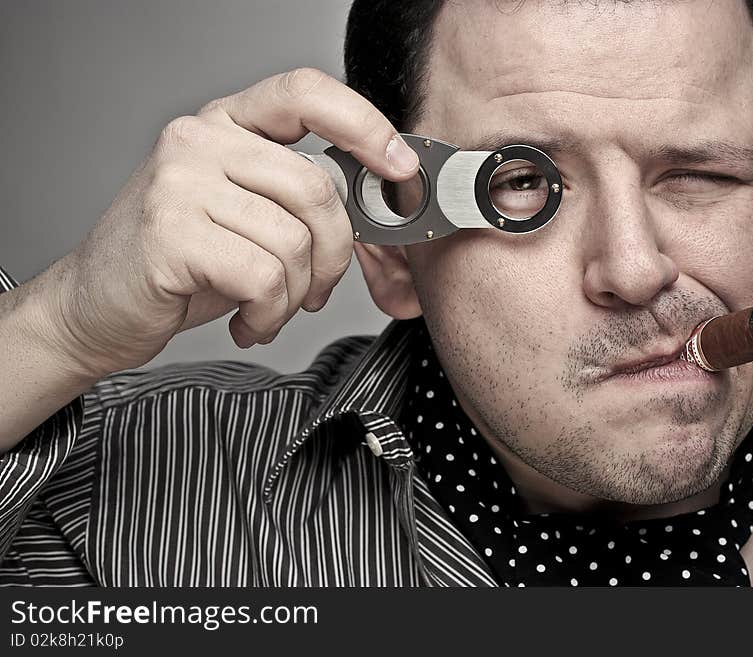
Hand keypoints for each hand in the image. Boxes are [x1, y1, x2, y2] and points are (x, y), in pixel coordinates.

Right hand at [43, 68, 419, 377]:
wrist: (96, 305)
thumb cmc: (182, 263)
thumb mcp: (245, 215)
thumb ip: (298, 198)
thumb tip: (376, 207)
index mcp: (227, 124)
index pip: (306, 92)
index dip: (364, 125)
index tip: (398, 166)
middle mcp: (200, 139)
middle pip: (317, 189)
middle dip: (334, 256)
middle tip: (317, 290)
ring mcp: (180, 181)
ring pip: (294, 241)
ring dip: (297, 295)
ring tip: (269, 309)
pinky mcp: (170, 231)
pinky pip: (265, 278)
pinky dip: (270, 314)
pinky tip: (247, 321)